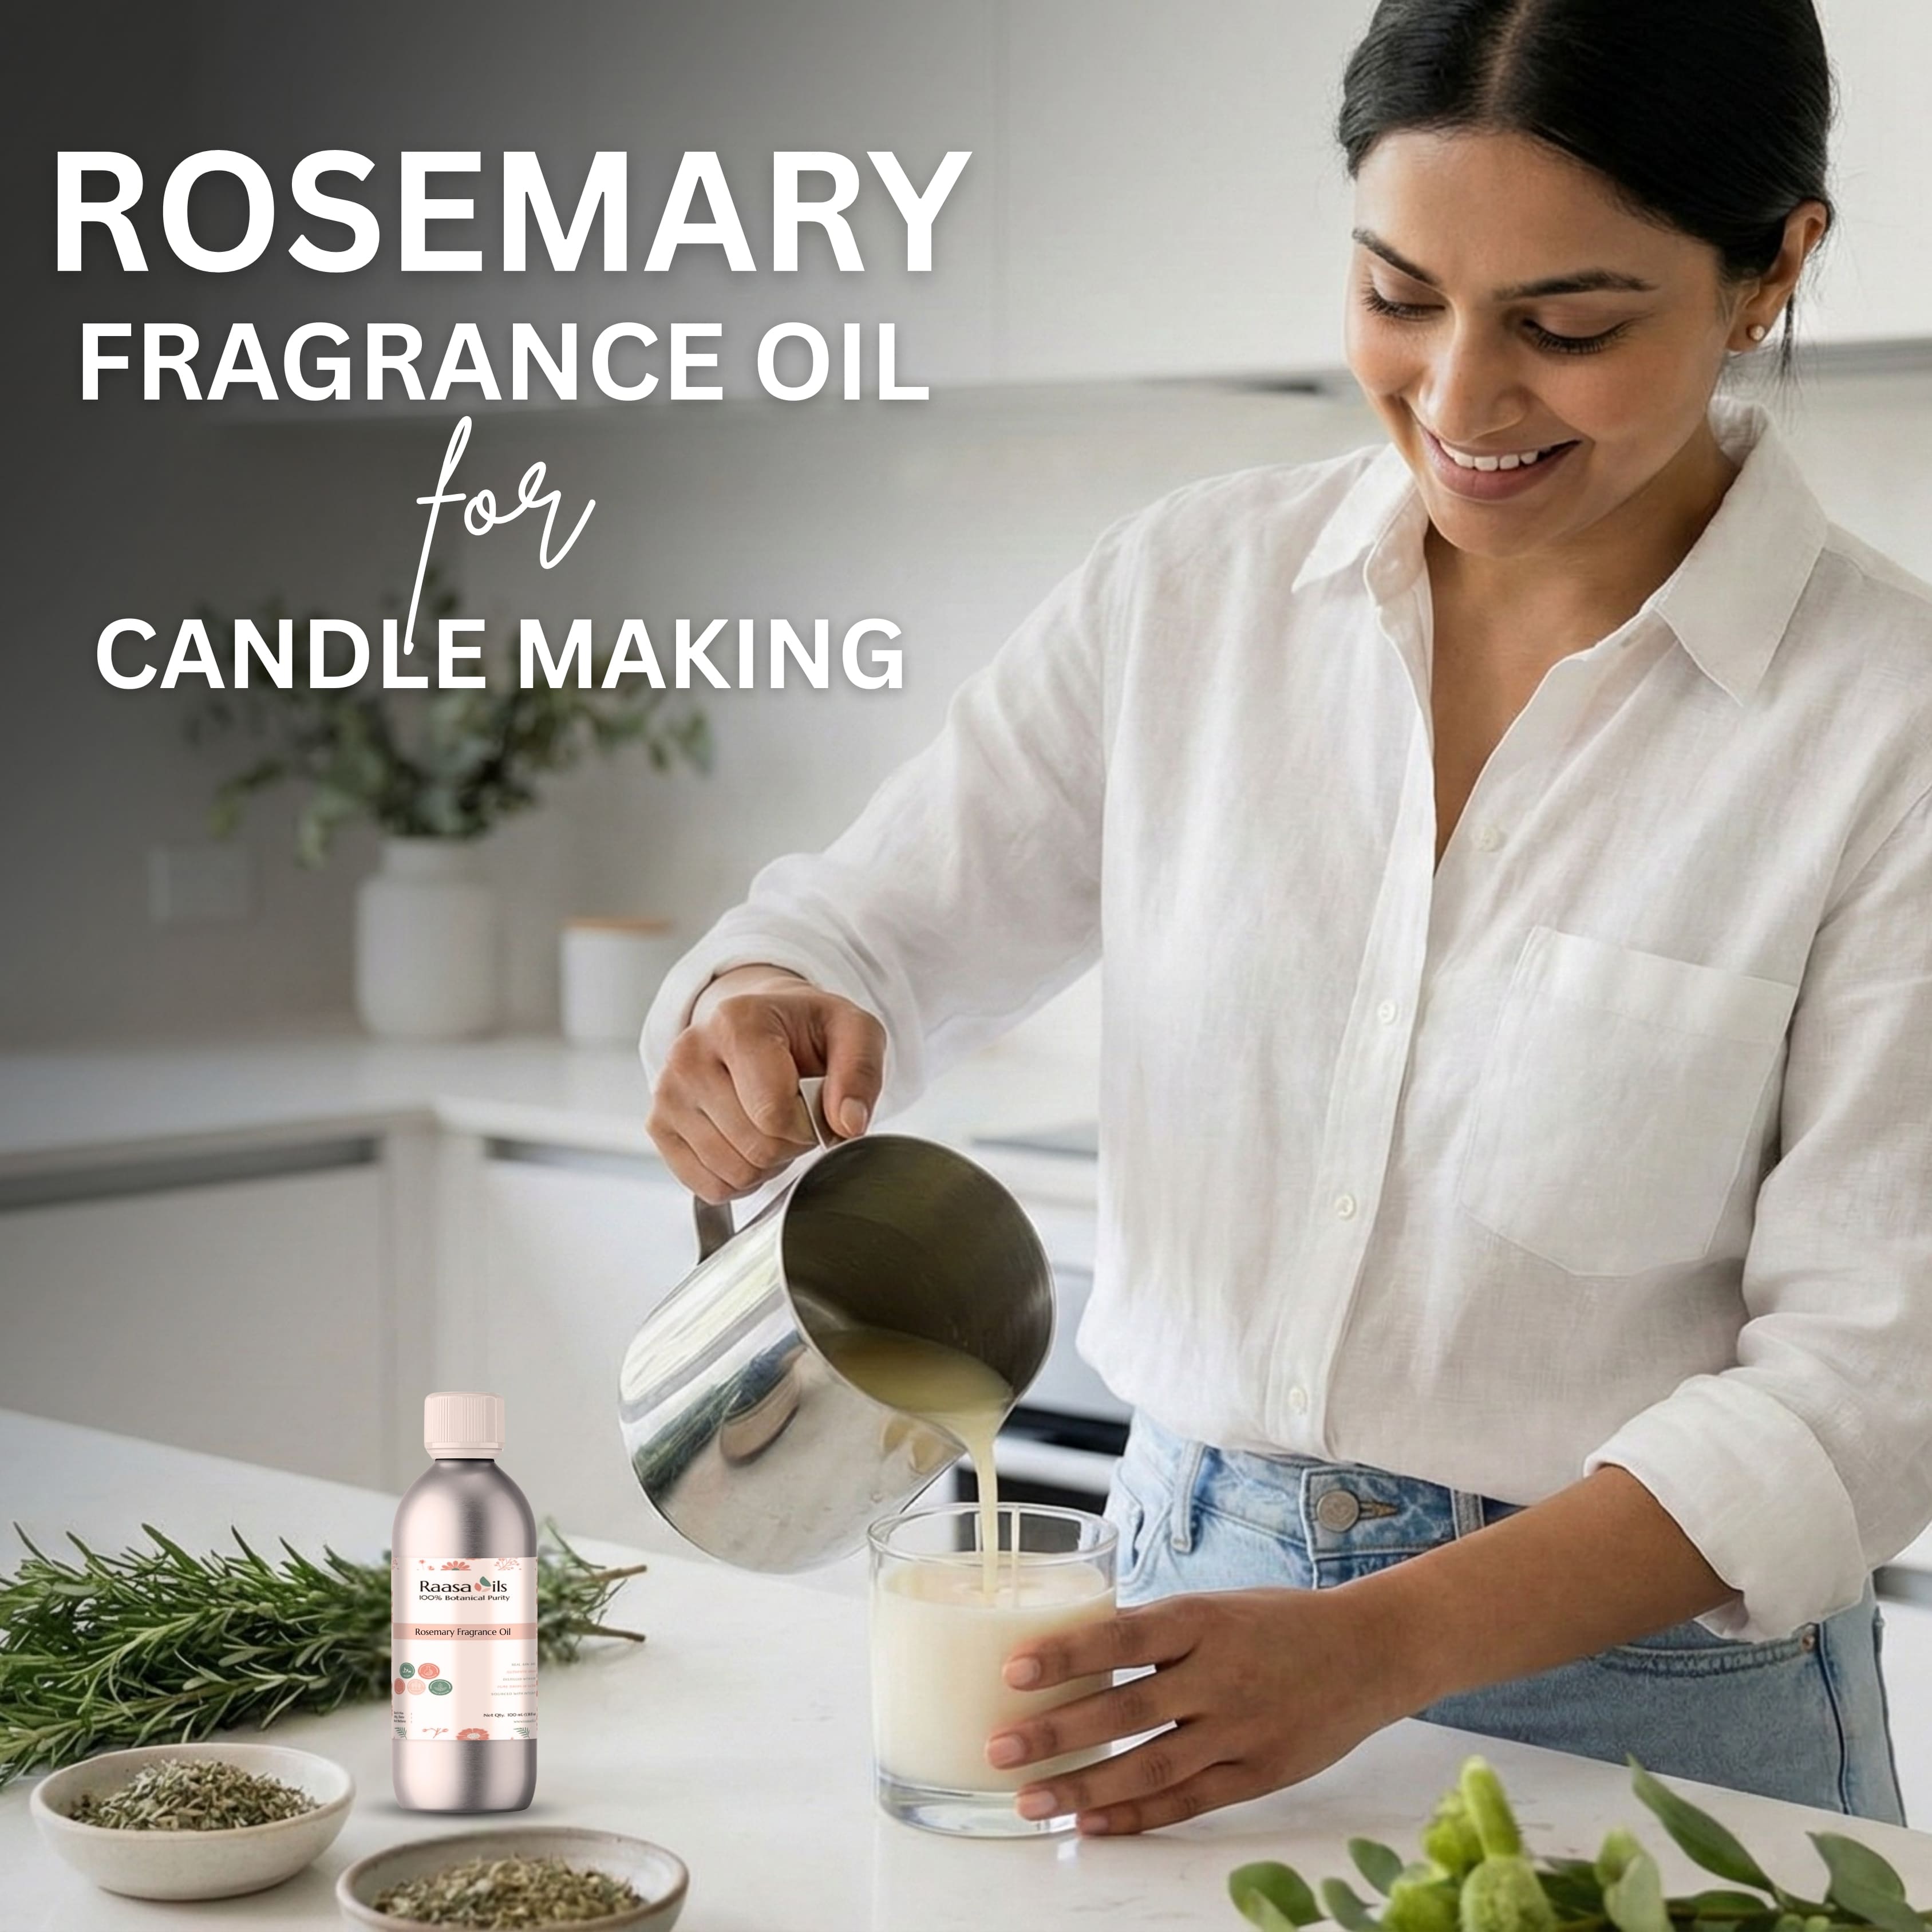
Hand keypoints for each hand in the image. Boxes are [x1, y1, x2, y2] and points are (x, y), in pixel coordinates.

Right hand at [647, 965, 887, 1201]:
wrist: (761, 1023)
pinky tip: (747, 1143)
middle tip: (794, 1116)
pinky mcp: (658, 1124)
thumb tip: (848, 1124)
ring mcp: (667, 1092)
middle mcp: (690, 1053)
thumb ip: (861, 1072)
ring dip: (766, 1164)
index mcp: (736, 1021)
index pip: (773, 1113)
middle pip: (755, 1147)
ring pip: (732, 1172)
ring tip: (770, 1125)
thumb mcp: (853, 1032)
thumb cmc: (806, 1030)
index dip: (808, 1126)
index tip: (813, 1105)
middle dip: (790, 1145)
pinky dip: (739, 1179)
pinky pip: (708, 1186)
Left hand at [986, 1586, 1415, 1835]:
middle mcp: (1220, 1675)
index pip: (1124, 1635)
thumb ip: (1157, 1632)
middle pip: (1127, 1708)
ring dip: (1085, 1787)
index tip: (1013, 1669)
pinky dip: (1137, 1814)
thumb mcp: (1216, 1607)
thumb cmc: (1278, 1622)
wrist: (1369, 1652)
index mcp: (1204, 1620)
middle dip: (1058, 1733)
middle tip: (1001, 1750)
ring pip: (1151, 1765)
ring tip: (1030, 1801)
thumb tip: (1077, 1649)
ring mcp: (1241, 1730)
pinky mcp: (1258, 1774)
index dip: (1068, 1654)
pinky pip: (1188, 1802)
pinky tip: (1092, 1822)